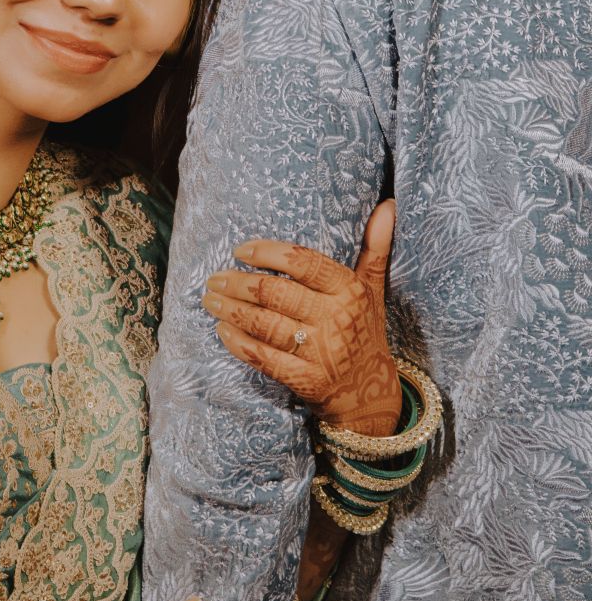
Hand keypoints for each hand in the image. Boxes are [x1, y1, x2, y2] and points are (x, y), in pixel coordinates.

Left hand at [202, 199, 399, 435]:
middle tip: (215, 277)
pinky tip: (222, 331)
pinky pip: (265, 358)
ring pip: (266, 324)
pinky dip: (239, 344)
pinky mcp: (307, 381)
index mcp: (350, 290)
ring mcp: (322, 352)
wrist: (370, 395)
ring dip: (232, 310)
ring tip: (211, 299)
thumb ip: (376, 248)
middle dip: (239, 283)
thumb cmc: (363, 331)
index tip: (240, 250)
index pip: (303, 263)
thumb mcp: (373, 289)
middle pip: (277, 293)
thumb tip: (388, 206)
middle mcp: (336, 319)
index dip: (268, 253)